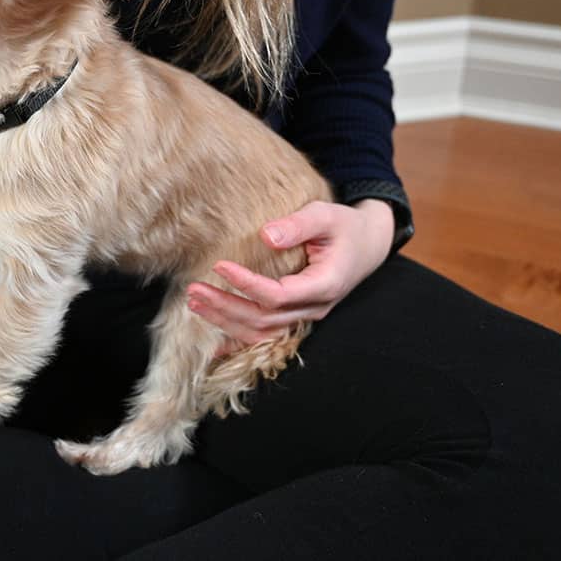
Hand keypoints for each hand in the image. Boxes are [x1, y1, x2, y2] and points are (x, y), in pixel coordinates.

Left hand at [187, 199, 394, 352]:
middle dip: (225, 306)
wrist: (366, 245)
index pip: (278, 294)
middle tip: (193, 288)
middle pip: (264, 318)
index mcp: (324, 285)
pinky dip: (238, 342)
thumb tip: (265, 235)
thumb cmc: (344, 227)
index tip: (219, 265)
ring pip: (261, 332)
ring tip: (194, 303)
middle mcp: (314, 308)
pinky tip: (211, 345)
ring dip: (225, 322)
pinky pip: (265, 338)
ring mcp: (305, 317)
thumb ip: (298, 224)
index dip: (246, 284)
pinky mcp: (296, 318)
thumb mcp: (326, 215)